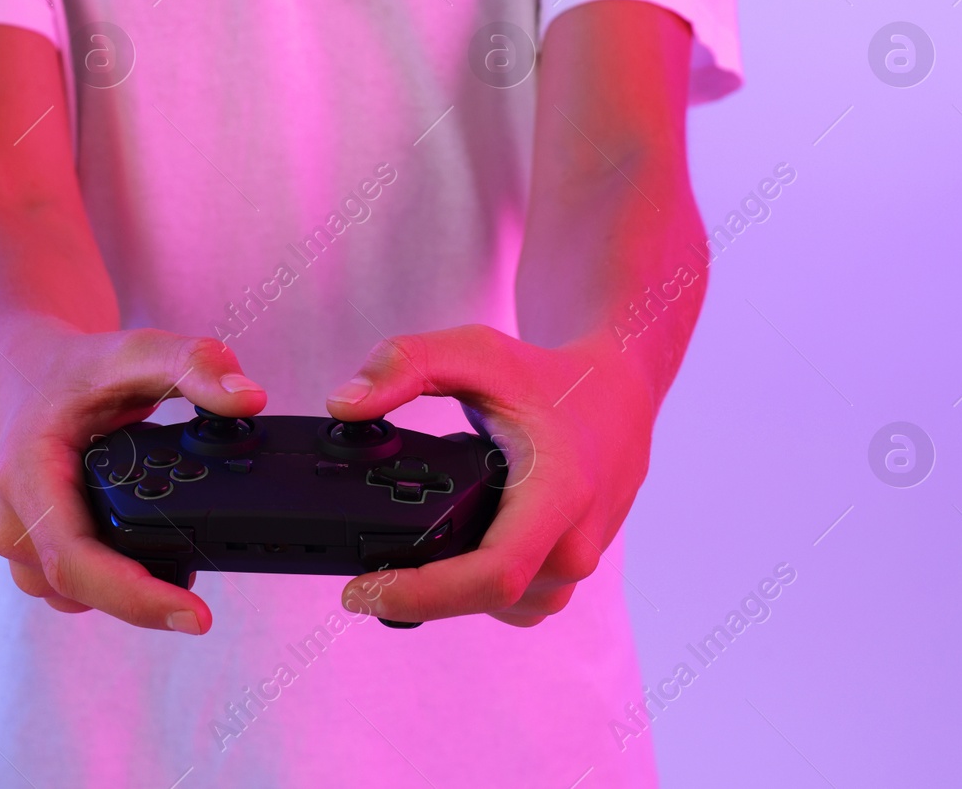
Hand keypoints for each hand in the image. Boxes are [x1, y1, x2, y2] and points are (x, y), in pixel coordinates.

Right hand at [0, 326, 265, 633]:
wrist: (26, 376)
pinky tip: (154, 567)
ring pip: (76, 596)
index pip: (74, 559)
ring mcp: (20, 542)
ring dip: (127, 595)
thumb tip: (249, 398)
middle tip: (200, 608)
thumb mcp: (135, 350)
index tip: (194, 616)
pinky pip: (77, 588)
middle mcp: (13, 519)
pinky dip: (116, 583)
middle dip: (142, 604)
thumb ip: (194, 364)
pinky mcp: (37, 552)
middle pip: (78, 589)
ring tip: (179, 574)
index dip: (134, 597)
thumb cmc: (76, 369)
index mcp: (28, 475)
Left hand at [326, 324, 656, 626]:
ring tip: (394, 566)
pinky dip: (472, 590)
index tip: (362, 591)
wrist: (618, 396)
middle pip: (485, 598)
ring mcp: (578, 565)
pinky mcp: (569, 573)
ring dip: (446, 596)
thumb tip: (343, 404)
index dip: (422, 594)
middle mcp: (575, 543)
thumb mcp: (475, 352)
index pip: (493, 574)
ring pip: (500, 608)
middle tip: (355, 581)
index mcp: (559, 494)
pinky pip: (515, 603)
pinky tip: (443, 562)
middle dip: (417, 595)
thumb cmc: (548, 377)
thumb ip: (404, 366)